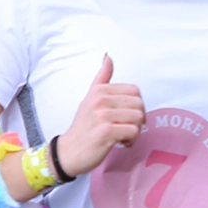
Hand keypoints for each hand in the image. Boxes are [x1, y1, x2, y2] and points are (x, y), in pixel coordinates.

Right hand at [57, 55, 144, 175]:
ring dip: (135, 131)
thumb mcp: (90, 98)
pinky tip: (121, 143)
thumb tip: (108, 56)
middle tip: (126, 128)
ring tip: (123, 136)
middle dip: (138, 119)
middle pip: (139, 104)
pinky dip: (131, 140)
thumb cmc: (83, 127)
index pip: (135, 91)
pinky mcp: (106, 132)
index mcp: (99, 91)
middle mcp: (100, 100)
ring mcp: (102, 116)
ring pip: (138, 118)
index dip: (136, 105)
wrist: (68, 152)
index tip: (126, 116)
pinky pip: (133, 131)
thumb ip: (102, 78)